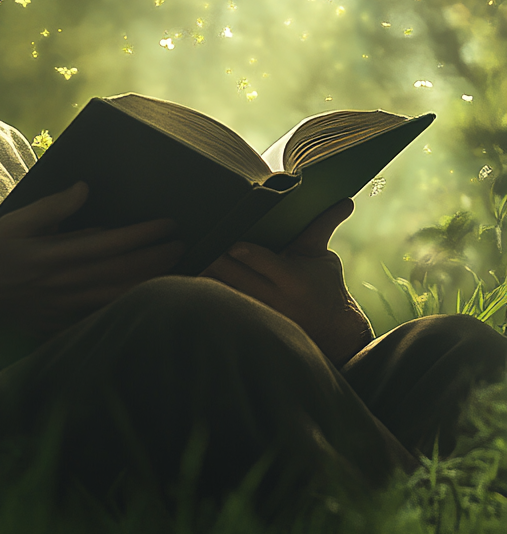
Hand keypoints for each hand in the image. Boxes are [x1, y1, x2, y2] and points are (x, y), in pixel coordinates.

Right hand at [0, 182, 184, 339]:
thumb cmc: (0, 253)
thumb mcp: (16, 221)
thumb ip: (51, 206)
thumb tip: (83, 189)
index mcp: (54, 255)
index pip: (109, 244)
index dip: (142, 234)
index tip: (167, 224)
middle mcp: (65, 283)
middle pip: (123, 271)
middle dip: (157, 256)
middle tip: (181, 243)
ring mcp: (68, 306)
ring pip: (121, 294)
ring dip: (152, 280)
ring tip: (176, 266)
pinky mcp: (68, 320)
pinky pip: (107, 311)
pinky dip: (132, 301)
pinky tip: (150, 292)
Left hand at [200, 198, 373, 364]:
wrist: (332, 333)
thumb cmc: (325, 286)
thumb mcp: (323, 257)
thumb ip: (323, 226)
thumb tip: (345, 200)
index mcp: (293, 279)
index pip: (262, 261)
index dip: (242, 250)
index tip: (228, 240)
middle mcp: (273, 298)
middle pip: (233, 276)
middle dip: (214, 258)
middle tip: (196, 239)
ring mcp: (258, 313)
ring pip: (222, 291)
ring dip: (204, 273)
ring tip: (188, 253)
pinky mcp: (247, 322)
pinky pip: (221, 303)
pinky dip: (206, 289)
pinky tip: (191, 273)